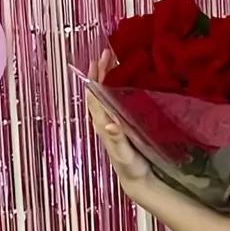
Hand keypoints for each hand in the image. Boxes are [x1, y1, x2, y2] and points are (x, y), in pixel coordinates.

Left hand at [87, 49, 151, 196]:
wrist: (136, 178)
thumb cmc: (130, 166)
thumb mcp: (124, 154)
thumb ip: (117, 139)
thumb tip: (108, 122)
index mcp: (102, 123)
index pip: (94, 96)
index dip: (94, 78)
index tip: (99, 60)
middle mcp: (104, 119)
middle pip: (98, 90)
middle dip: (100, 71)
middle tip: (108, 52)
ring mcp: (112, 120)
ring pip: (106, 93)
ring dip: (109, 75)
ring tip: (115, 58)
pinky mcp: (122, 121)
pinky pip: (116, 98)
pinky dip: (118, 85)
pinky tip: (127, 78)